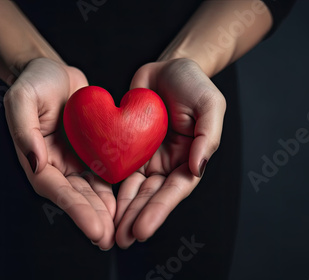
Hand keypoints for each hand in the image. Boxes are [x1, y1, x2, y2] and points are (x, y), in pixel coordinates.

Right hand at [4, 58, 115, 249]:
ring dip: (105, 211)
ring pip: (91, 190)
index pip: (56, 190)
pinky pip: (104, 172)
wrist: (52, 71)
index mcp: (37, 159)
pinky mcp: (91, 151)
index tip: (95, 228)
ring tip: (120, 229)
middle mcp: (56, 165)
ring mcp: (74, 160)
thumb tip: (35, 162)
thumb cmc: (34, 81)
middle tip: (110, 239)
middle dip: (93, 218)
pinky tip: (128, 203)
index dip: (75, 210)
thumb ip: (23, 129)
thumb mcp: (22, 98)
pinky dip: (115, 188)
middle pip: (76, 196)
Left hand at [114, 58, 225, 247]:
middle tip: (122, 239)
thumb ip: (208, 136)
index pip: (175, 189)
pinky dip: (110, 187)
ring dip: (123, 211)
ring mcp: (147, 157)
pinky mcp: (128, 147)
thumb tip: (198, 167)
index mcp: (190, 158)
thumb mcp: (209, 103)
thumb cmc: (193, 83)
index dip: (159, 210)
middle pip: (152, 195)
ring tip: (110, 232)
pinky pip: (117, 169)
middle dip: (137, 218)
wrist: (167, 67)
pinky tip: (99, 204)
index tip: (142, 228)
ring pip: (133, 189)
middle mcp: (168, 163)